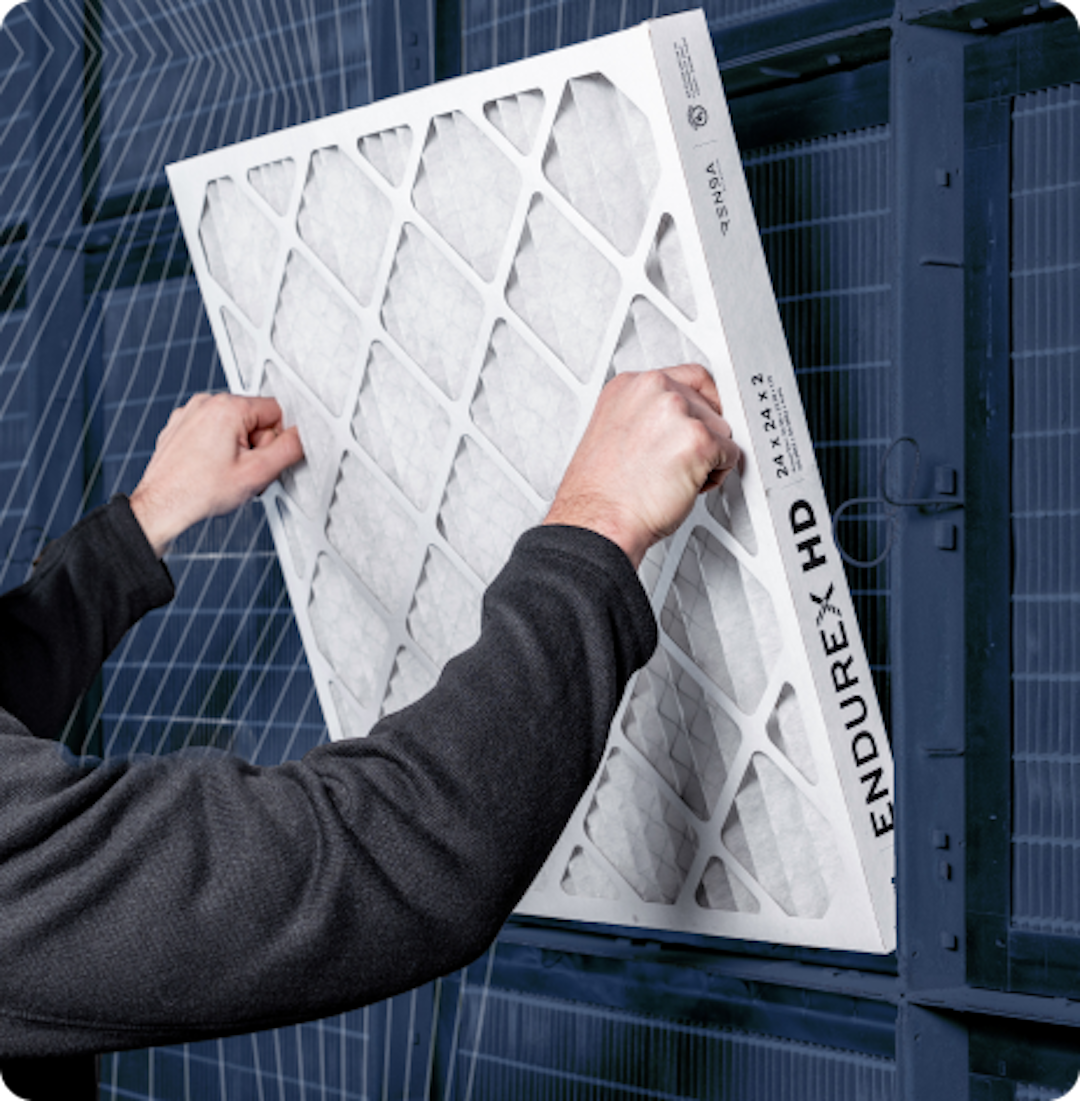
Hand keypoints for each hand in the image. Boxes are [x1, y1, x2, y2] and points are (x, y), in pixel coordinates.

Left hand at [130, 393, 303, 556]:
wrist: (161, 506)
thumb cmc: (198, 492)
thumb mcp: (258, 472)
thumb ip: (289, 448)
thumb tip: (302, 436)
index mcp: (228, 407)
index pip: (276, 411)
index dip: (276, 440)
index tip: (263, 459)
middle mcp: (206, 403)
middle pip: (254, 418)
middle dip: (256, 445)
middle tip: (243, 470)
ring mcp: (190, 414)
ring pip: (234, 425)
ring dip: (238, 448)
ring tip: (225, 472)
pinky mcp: (180, 426)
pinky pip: (212, 431)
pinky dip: (216, 449)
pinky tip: (210, 469)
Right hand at [544, 364, 739, 567]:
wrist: (599, 521)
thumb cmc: (602, 492)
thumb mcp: (615, 432)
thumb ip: (646, 415)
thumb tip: (675, 420)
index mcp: (631, 386)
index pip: (689, 378)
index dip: (698, 405)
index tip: (696, 421)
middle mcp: (654, 391)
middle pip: (707, 405)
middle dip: (699, 436)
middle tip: (673, 463)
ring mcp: (678, 412)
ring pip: (721, 430)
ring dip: (708, 456)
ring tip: (674, 476)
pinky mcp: (699, 439)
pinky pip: (731, 454)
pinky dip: (716, 475)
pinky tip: (686, 485)